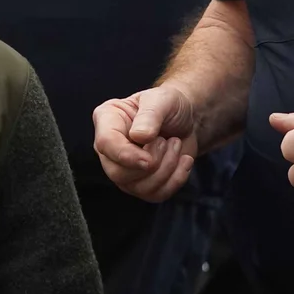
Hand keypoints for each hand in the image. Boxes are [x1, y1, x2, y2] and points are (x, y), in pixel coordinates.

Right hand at [93, 85, 199, 201]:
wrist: (187, 119)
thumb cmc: (169, 105)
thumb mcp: (162, 100)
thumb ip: (149, 115)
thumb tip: (139, 137)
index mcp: (107, 120)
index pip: (106, 144)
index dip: (127, 155)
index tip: (149, 158)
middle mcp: (110, 148)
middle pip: (118, 173)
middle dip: (152, 162)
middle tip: (167, 141)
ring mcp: (124, 169)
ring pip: (139, 187)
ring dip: (167, 168)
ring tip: (175, 144)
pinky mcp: (142, 183)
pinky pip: (155, 194)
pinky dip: (176, 179)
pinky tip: (183, 160)